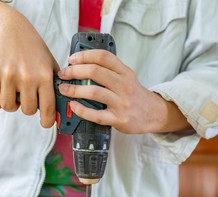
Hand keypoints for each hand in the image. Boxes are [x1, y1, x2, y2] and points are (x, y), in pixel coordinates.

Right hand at [0, 1, 58, 127]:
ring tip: (12, 95)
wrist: (9, 28)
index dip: (48, 121)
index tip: (45, 123)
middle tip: (25, 98)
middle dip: (27, 107)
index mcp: (44, 75)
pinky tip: (0, 94)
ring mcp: (9, 75)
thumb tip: (61, 106)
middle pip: (27, 110)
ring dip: (10, 105)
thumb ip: (55, 83)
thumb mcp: (49, 62)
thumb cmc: (31, 47)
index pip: (48, 108)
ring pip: (8, 107)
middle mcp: (27, 77)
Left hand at [57, 49, 190, 133]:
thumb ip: (109, 71)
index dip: (85, 55)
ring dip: (74, 90)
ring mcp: (122, 103)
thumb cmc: (135, 95)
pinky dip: (81, 110)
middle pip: (96, 72)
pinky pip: (96, 115)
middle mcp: (124, 85)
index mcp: (125, 72)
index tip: (72, 59)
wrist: (154, 114)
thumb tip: (81, 65)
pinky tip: (73, 106)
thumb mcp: (127, 77)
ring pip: (94, 92)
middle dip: (75, 71)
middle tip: (63, 74)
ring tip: (64, 89)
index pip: (104, 57)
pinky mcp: (119, 119)